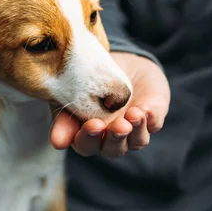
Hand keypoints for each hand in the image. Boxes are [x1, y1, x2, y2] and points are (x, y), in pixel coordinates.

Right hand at [50, 52, 169, 157]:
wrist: (121, 60)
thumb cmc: (90, 79)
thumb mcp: (73, 92)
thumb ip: (64, 115)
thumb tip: (57, 143)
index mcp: (88, 134)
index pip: (85, 146)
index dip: (88, 139)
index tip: (91, 125)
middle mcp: (112, 137)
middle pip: (112, 149)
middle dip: (113, 138)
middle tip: (115, 125)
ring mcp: (134, 130)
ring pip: (136, 141)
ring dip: (135, 130)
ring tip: (133, 115)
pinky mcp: (152, 117)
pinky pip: (154, 123)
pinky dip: (150, 118)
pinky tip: (144, 109)